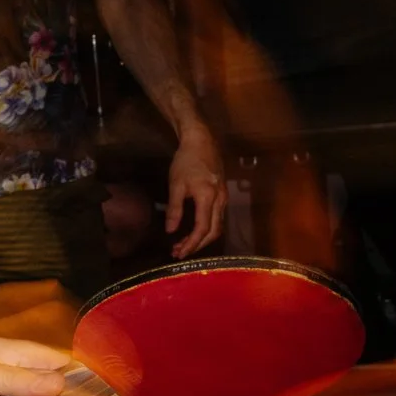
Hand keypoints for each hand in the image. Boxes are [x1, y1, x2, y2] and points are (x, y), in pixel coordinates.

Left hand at [163, 123, 228, 257]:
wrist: (202, 141)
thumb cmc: (186, 161)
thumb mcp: (175, 184)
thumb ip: (174, 209)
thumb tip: (171, 231)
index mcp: (208, 198)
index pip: (202, 229)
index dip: (191, 244)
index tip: (178, 253)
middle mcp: (221, 200)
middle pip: (213, 231)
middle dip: (197, 245)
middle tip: (180, 252)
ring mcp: (224, 197)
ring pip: (217, 225)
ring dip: (202, 238)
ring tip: (184, 244)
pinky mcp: (223, 194)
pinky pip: (218, 217)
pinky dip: (207, 228)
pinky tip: (194, 230)